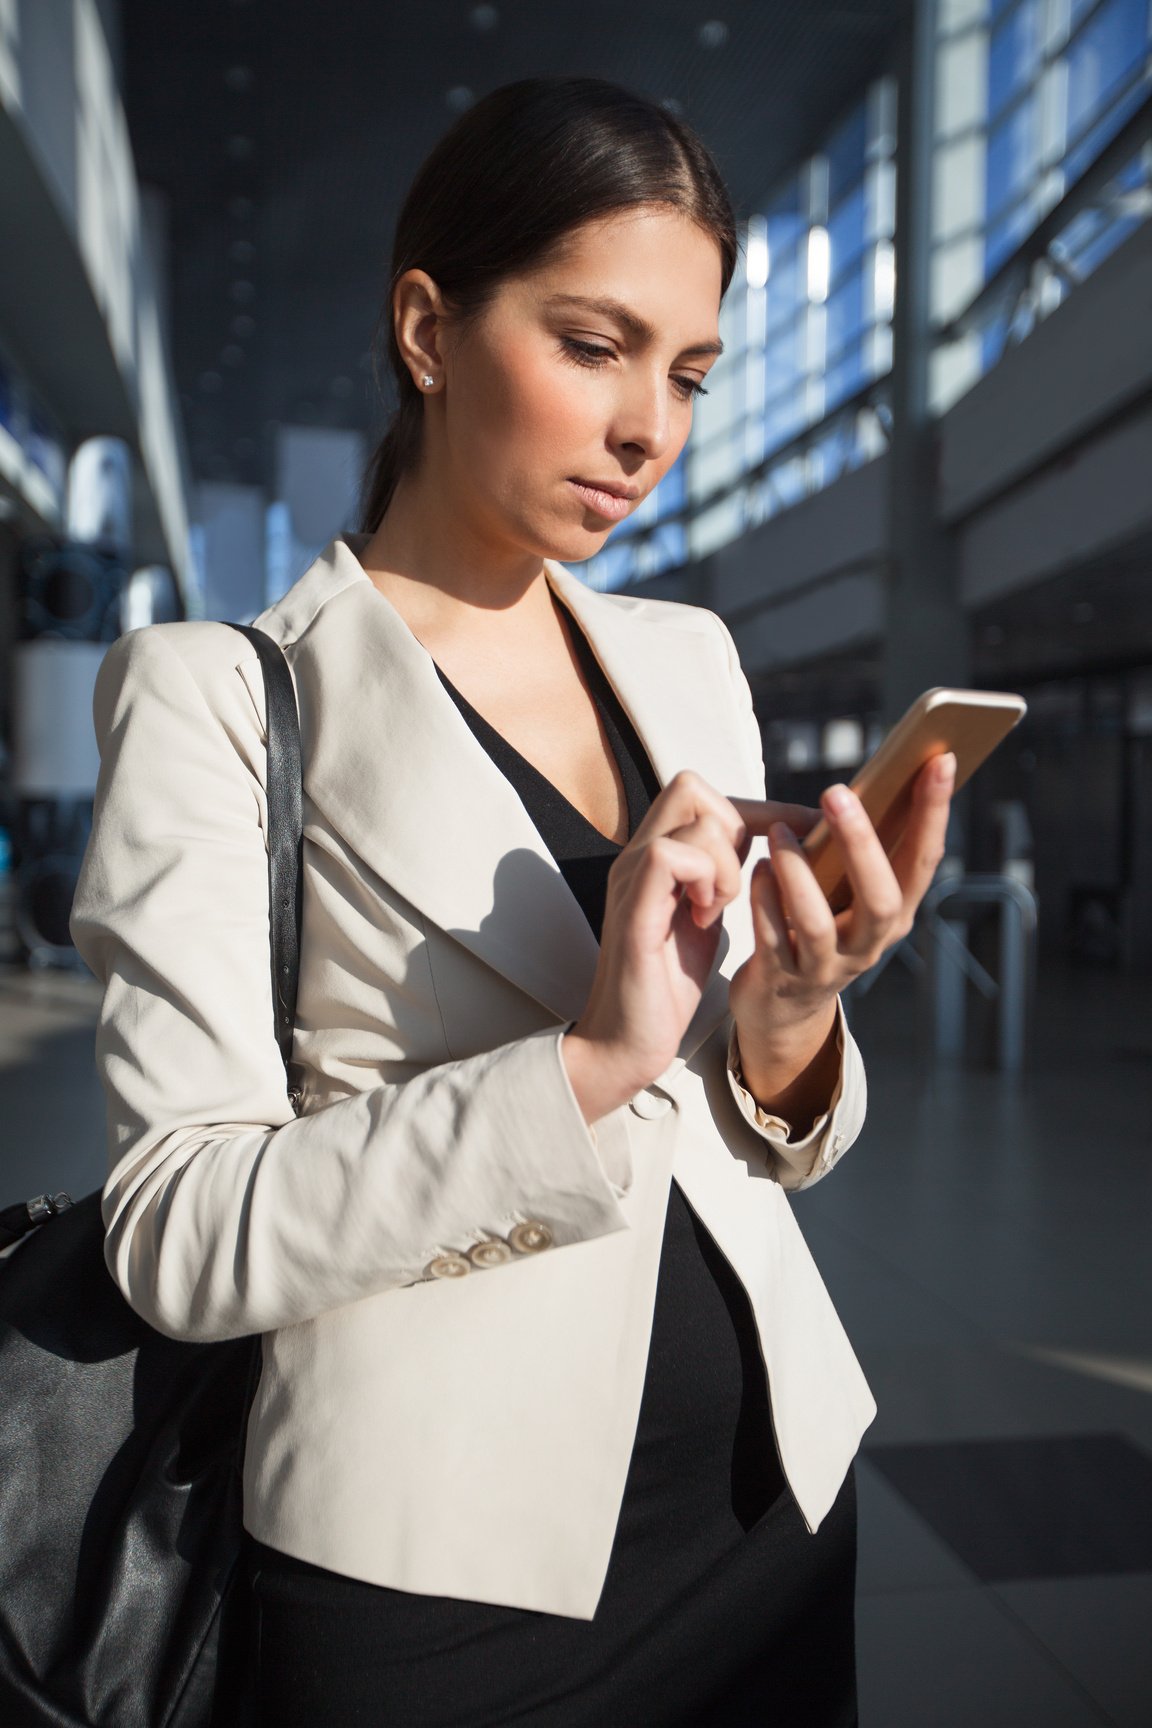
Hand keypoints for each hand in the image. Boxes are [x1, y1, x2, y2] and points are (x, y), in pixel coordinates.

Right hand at [562, 771, 816, 1124]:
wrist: (624, 1042)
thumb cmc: (664, 986)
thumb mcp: (703, 916)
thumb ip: (719, 877)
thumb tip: (766, 847)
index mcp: (655, 857)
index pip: (702, 794)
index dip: (758, 808)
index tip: (801, 833)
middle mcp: (637, 857)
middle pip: (691, 786)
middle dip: (738, 825)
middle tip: (743, 881)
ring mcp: (632, 879)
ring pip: (694, 819)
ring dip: (726, 864)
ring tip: (717, 909)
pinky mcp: (634, 910)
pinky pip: (670, 856)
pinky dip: (704, 880)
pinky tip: (705, 917)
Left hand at [727, 753, 956, 1096]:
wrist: (782, 1006)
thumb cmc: (817, 925)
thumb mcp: (846, 892)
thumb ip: (857, 851)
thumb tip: (862, 785)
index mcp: (895, 914)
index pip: (924, 860)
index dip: (934, 812)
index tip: (941, 759)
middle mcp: (869, 944)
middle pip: (880, 898)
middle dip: (860, 843)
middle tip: (836, 791)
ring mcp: (826, 967)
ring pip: (817, 923)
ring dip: (797, 872)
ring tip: (777, 834)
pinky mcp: (781, 979)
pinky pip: (772, 937)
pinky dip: (763, 900)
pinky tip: (758, 869)